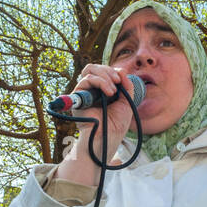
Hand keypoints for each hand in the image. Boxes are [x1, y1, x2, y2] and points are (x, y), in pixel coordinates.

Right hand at [54, 64, 135, 185]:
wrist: (108, 138)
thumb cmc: (116, 125)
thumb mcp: (127, 102)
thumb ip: (127, 86)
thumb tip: (122, 71)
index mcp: (103, 90)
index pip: (104, 71)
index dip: (114, 71)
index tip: (123, 79)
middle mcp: (92, 90)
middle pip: (95, 68)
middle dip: (108, 70)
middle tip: (118, 80)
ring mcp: (85, 92)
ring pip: (90, 70)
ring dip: (105, 75)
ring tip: (114, 89)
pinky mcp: (79, 97)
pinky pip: (86, 80)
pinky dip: (100, 82)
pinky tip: (109, 92)